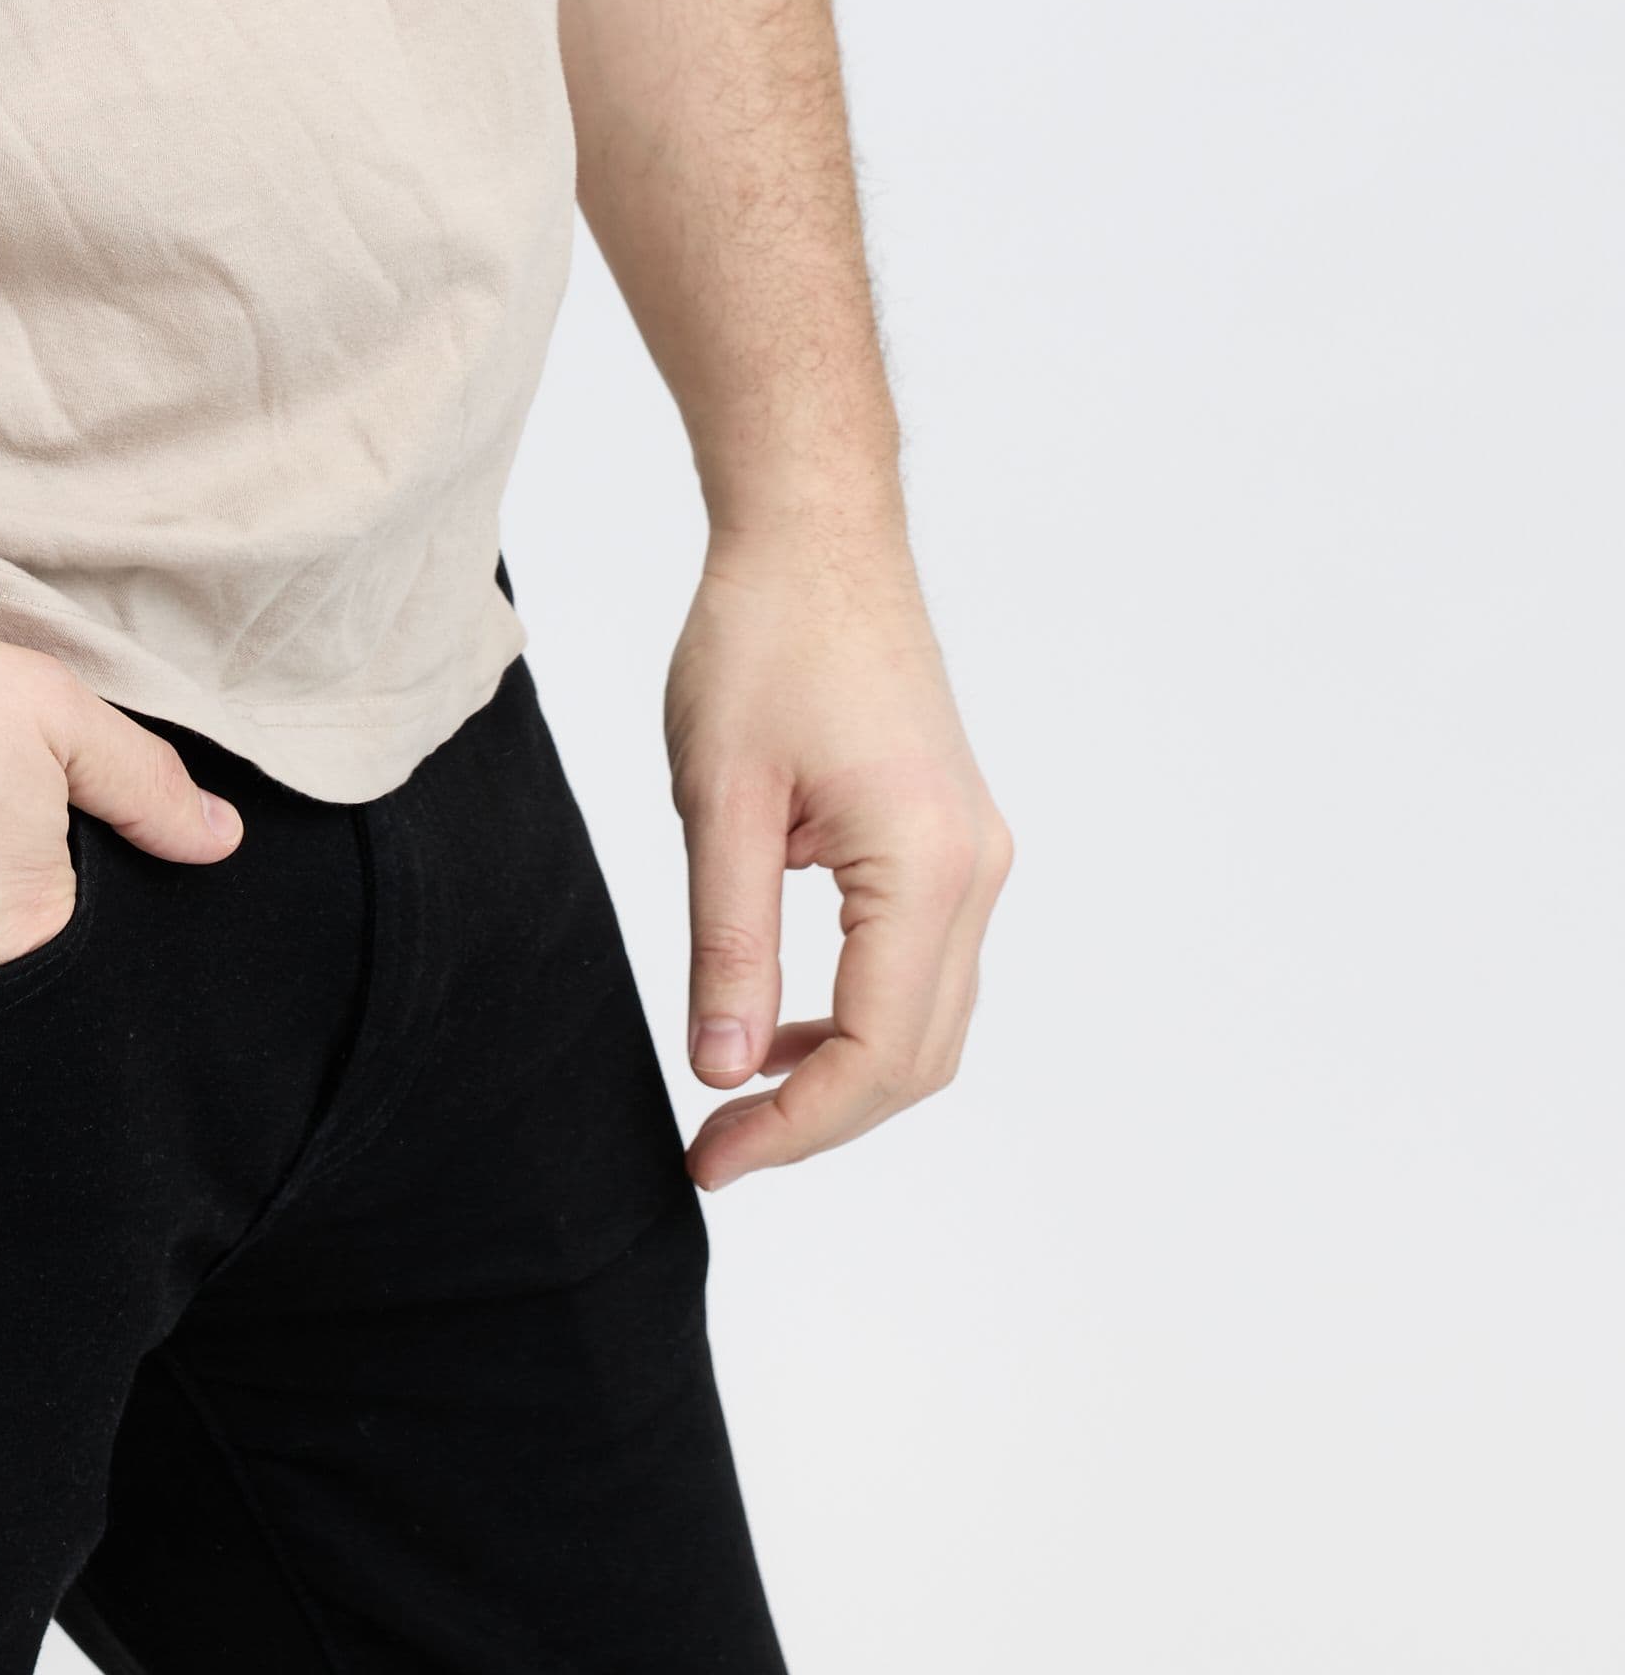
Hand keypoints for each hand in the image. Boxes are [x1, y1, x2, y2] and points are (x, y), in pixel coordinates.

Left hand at [663, 539, 1010, 1187]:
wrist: (814, 531)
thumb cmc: (764, 638)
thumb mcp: (721, 800)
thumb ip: (728, 944)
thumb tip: (725, 1072)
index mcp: (928, 865)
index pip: (877, 1054)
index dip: (794, 1126)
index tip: (711, 1155)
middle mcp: (976, 870)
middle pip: (919, 1057)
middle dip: (822, 1118)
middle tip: (718, 1147)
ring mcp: (975, 851)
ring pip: (928, 1018)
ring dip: (844, 1071)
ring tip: (740, 1091)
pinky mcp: (954, 834)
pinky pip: (922, 962)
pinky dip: (860, 1012)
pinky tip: (780, 1016)